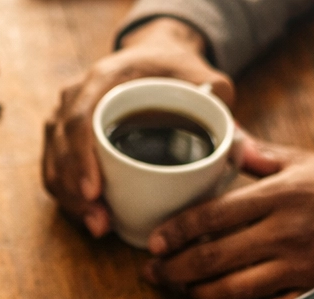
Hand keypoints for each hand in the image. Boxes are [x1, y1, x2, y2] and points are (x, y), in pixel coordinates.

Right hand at [43, 17, 232, 236]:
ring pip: (54, 166)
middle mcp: (75, 96)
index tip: (95, 190)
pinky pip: (55, 173)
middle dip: (76, 191)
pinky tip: (89, 218)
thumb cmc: (178, 72)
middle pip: (61, 149)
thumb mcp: (208, 83)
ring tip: (98, 226)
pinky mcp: (62, 141)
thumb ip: (230, 116)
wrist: (153, 58)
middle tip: (100, 222)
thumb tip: (259, 160)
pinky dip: (68, 198)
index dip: (81, 158)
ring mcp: (63, 119)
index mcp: (105, 78)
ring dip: (71, 201)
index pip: (80, 119)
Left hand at [146, 141, 313, 298]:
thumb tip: (228, 143)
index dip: (175, 232)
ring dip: (197, 293)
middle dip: (173, 270)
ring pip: (229, 290)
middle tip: (154, 273)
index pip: (211, 216)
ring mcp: (297, 267)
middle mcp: (284, 232)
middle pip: (211, 258)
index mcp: (279, 196)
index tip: (153, 243)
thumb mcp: (308, 162)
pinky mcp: (310, 292)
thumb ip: (263, 158)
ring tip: (181, 289)